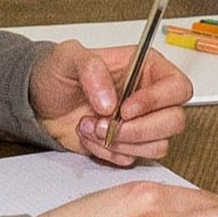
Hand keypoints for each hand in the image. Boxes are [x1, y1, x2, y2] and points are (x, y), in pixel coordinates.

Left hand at [29, 41, 191, 166]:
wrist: (40, 101)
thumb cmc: (57, 73)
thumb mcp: (68, 56)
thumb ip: (91, 69)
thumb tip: (110, 100)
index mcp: (146, 68)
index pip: (177, 87)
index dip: (157, 101)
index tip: (126, 108)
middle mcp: (149, 97)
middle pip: (174, 121)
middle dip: (137, 129)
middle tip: (106, 123)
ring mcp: (141, 124)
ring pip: (156, 145)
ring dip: (119, 142)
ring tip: (91, 125)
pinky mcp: (128, 146)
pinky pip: (131, 159)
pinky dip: (107, 152)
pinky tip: (89, 135)